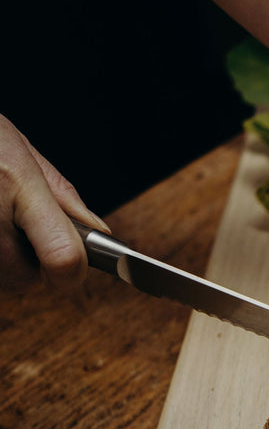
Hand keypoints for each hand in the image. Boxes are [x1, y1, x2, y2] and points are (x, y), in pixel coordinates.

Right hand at [0, 114, 105, 293]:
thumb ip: (62, 196)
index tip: (72, 270)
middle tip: (17, 229)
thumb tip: (98, 231)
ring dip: (3, 261)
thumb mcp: (22, 151)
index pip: (62, 255)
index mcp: (17, 183)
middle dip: (28, 262)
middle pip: (23, 278)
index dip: (72, 272)